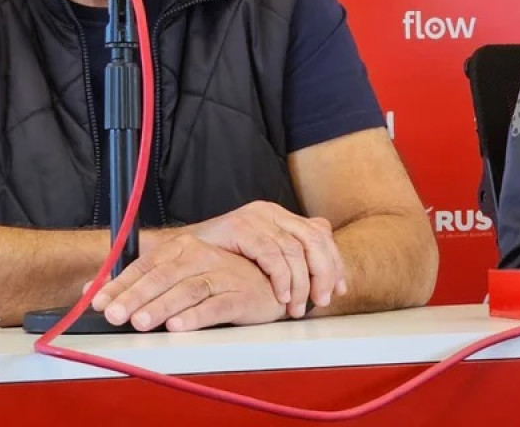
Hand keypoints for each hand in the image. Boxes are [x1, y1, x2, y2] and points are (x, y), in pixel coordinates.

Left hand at [91, 236, 285, 331]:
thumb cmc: (220, 277)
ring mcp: (222, 276)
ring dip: (162, 307)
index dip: (121, 283)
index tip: (98, 300)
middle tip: (115, 315)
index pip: (146, 264)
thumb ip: (142, 281)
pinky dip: (196, 316)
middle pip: (163, 277)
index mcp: (184, 247)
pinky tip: (178, 326)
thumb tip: (95, 290)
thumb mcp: (181, 273)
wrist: (270, 281)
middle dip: (135, 297)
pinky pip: (216, 306)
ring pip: (187, 290)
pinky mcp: (240, 296)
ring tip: (140, 322)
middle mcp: (202, 257)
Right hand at [176, 201, 346, 317]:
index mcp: (280, 216)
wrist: (178, 252)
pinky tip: (281, 296)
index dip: (334, 262)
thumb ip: (290, 251)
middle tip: (322, 301)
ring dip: (301, 283)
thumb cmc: (222, 258)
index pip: (319, 234)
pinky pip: (271, 254)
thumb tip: (327, 256)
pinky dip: (281, 278)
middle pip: (313, 239)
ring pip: (294, 249)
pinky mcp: (240, 227)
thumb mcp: (261, 254)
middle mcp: (271, 212)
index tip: (340, 289)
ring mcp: (255, 217)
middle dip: (324, 272)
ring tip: (298, 308)